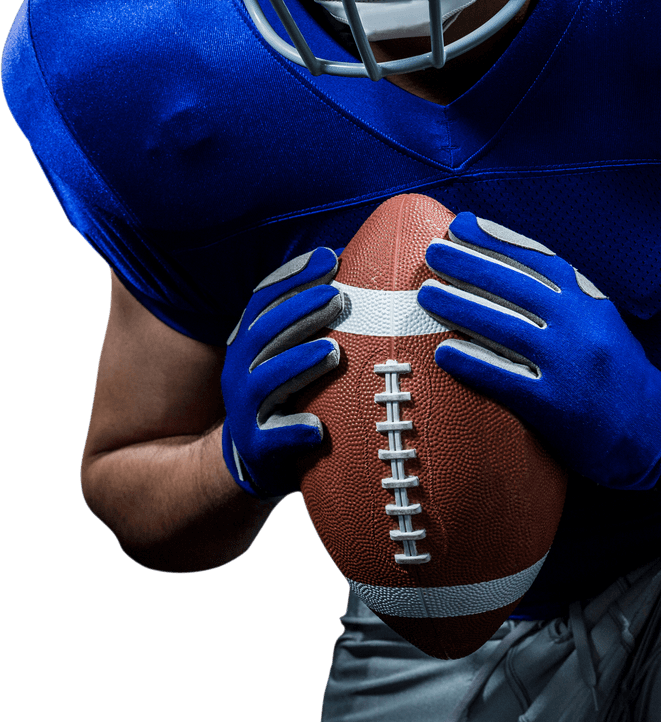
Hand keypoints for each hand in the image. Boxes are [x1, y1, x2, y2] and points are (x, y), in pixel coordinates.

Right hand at [221, 248, 343, 498]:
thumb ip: (313, 319)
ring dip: (298, 363)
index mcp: (249, 342)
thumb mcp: (291, 354)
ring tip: (332, 350)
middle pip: (266, 333)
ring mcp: (246, 410)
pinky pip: (273, 440)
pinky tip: (317, 427)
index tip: (330, 258)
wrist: (251, 460)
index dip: (294, 277)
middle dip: (302, 311)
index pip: (265, 300)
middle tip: (340, 297)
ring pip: (267, 382)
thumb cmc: (287, 397)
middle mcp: (240, 371)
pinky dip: (293, 431)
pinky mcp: (258, 449)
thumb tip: (354, 266)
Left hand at [418, 214, 660, 489]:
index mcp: (591, 304)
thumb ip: (565, 300)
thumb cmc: (618, 377)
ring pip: (505, 327)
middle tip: (433, 253)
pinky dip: (473, 363)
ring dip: (461, 306)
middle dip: (470, 264)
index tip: (463, 225)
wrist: (655, 432)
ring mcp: (568, 367)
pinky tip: (443, 353)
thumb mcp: (601, 325)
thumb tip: (510, 272)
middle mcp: (580, 328)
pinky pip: (505, 379)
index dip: (497, 240)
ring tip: (428, 294)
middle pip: (515, 287)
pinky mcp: (556, 406)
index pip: (539, 261)